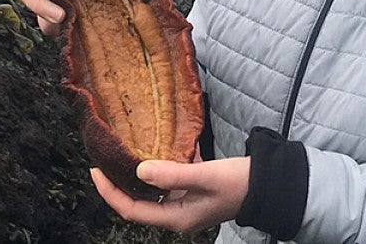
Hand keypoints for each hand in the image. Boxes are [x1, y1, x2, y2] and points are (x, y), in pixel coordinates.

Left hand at [91, 158, 250, 233]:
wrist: (269, 186)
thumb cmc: (238, 183)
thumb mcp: (205, 176)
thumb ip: (172, 174)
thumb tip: (138, 170)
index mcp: (175, 217)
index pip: (131, 209)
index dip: (109, 192)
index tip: (95, 169)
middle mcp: (176, 214)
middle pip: (137, 202)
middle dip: (118, 183)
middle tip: (104, 159)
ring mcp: (186, 203)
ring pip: (152, 190)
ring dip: (137, 174)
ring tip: (124, 152)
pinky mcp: (194, 191)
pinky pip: (169, 180)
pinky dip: (160, 166)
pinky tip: (158, 147)